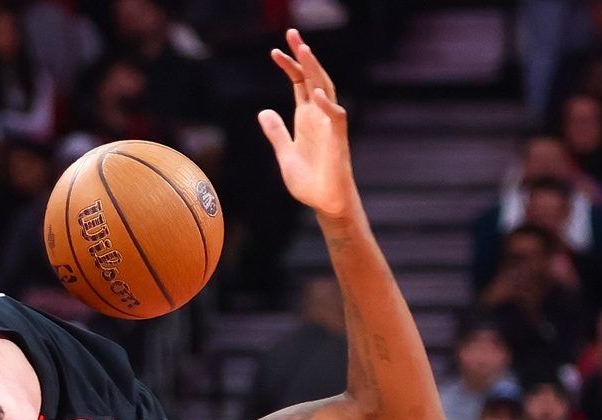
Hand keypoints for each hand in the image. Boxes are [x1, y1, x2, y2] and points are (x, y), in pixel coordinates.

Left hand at [259, 29, 353, 219]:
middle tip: (292, 33)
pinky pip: (336, 117)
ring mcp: (330, 126)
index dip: (289, 66)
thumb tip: (263, 112)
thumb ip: (276, 133)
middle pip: (312, 78)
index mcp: (306, 118)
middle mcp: (319, 116)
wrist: (325, 204)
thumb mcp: (285, 154)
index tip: (274, 52)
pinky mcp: (338, 141)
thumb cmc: (309, 182)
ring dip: (315, 70)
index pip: (299, 83)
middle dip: (302, 56)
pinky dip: (328, 105)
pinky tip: (317, 94)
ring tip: (303, 49)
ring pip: (326, 89)